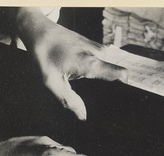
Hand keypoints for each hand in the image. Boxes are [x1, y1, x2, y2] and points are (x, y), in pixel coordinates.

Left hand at [7, 7, 127, 119]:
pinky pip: (102, 62)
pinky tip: (83, 76)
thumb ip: (69, 101)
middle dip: (108, 89)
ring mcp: (98, 49)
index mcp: (92, 63)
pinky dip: (95, 71)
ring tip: (85, 86)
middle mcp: (99, 54)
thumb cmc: (44, 56)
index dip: (123, 90)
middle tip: (93, 98)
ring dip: (100, 79)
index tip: (116, 102)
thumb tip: (83, 116)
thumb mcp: (52, 82)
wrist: (39, 31)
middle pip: (115, 75)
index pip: (122, 76)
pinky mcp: (94, 47)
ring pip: (108, 69)